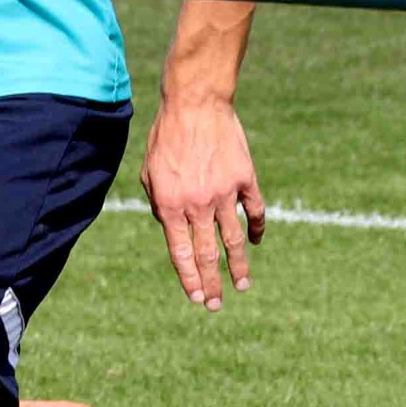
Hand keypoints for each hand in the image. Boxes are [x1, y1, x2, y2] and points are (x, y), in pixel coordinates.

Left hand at [140, 97, 265, 311]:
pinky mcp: (245, 178)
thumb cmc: (166, 136)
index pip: (180, 252)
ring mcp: (224, 192)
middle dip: (211, 283)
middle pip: (207, 253)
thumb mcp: (150, 172)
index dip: (189, 278)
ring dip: (237, 266)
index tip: (196, 297)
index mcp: (171, 204)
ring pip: (233, 240)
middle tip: (215, 304)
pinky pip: (254, 211)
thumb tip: (172, 231)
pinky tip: (254, 242)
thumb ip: (160, 204)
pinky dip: (255, 229)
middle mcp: (198, 204)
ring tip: (241, 285)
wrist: (196, 102)